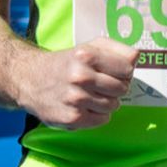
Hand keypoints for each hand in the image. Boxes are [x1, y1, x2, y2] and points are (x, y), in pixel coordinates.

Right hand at [15, 38, 136, 129]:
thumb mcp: (88, 46)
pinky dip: (97, 114)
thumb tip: (137, 57)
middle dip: (116, 87)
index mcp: (86, 55)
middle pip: (123, 88)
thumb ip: (116, 49)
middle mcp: (80, 76)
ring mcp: (76, 99)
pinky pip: (102, 120)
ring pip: (114, 105)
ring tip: (90, 94)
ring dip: (106, 101)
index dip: (123, 71)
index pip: (127, 69)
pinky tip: (84, 106)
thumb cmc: (65, 62)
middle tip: (101, 84)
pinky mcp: (72, 119)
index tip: (114, 72)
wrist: (29, 79)